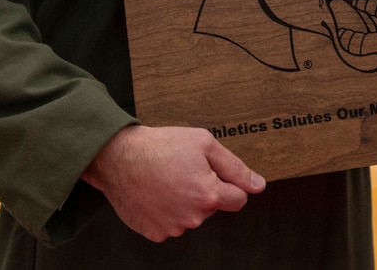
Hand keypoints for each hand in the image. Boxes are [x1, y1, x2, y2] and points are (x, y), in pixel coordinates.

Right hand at [82, 124, 264, 241]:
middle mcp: (192, 217)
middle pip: (213, 207)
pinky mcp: (154, 233)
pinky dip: (167, 211)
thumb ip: (235, 168)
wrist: (118, 157)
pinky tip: (156, 193)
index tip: (214, 174)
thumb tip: (258, 185)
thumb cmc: (160, 147)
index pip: (238, 200)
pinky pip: (171, 223)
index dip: (229, 184)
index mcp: (208, 195)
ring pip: (192, 216)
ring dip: (185, 202)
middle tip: (184, 170)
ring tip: (167, 180)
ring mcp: (172, 227)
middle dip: (205, 190)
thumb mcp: (204, 144)